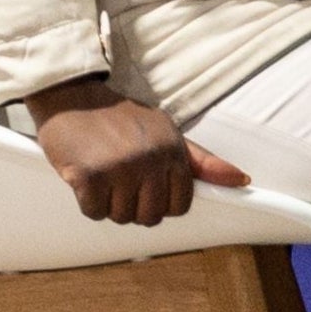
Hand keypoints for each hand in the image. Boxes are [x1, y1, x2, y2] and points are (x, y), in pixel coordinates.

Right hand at [24, 75, 247, 225]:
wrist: (69, 94)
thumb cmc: (118, 117)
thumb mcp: (164, 131)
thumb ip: (201, 161)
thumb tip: (241, 180)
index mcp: (171, 150)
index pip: (179, 205)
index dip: (160, 202)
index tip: (144, 185)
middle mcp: (149, 160)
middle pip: (150, 216)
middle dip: (133, 205)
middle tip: (118, 179)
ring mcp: (118, 169)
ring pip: (122, 217)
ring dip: (109, 204)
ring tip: (102, 175)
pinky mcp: (88, 176)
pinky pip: (94, 212)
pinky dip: (87, 201)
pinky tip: (83, 178)